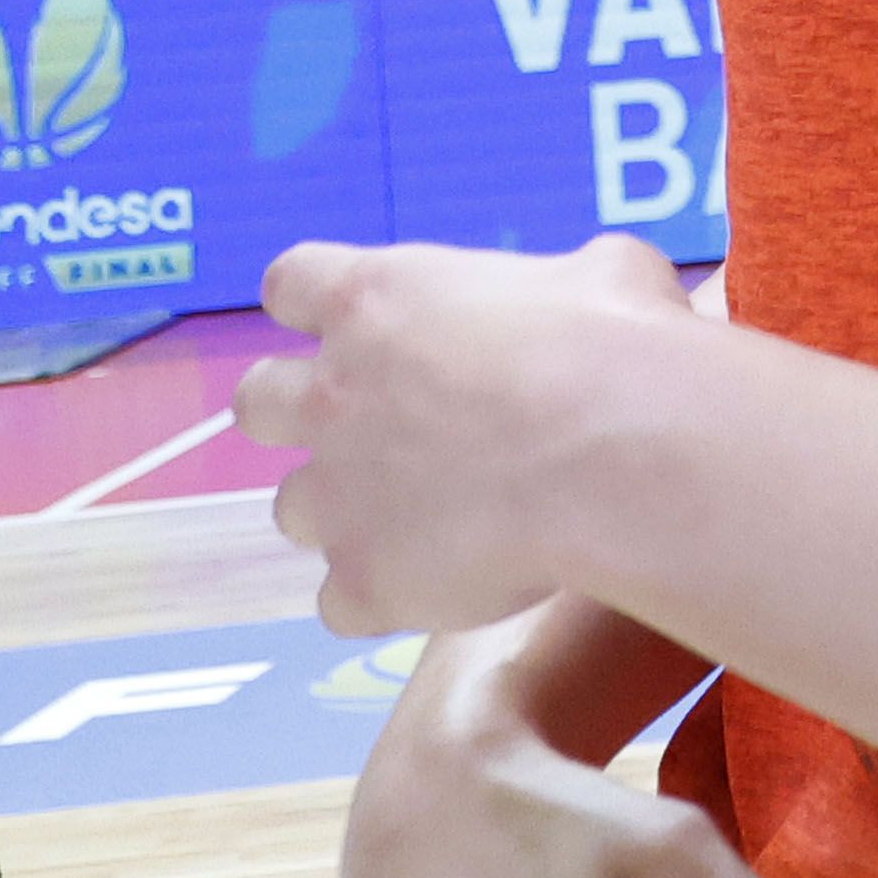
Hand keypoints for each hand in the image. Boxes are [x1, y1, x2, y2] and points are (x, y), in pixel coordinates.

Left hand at [248, 234, 687, 633]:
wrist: (622, 456)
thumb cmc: (618, 344)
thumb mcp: (600, 273)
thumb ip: (555, 289)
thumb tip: (587, 300)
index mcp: (376, 301)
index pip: (292, 283)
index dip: (317, 305)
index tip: (356, 325)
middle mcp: (331, 395)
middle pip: (256, 401)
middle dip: (299, 413)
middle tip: (373, 426)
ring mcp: (337, 495)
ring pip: (293, 510)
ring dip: (346, 512)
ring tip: (425, 519)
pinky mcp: (363, 583)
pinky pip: (340, 604)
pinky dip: (383, 597)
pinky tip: (445, 586)